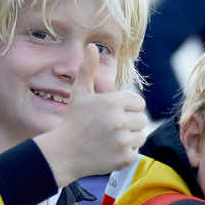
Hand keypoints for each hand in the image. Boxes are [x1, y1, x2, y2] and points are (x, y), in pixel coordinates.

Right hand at [35, 44, 147, 187]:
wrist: (63, 153)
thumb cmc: (73, 121)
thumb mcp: (79, 93)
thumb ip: (88, 69)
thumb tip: (91, 46)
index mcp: (112, 102)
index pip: (138, 102)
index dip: (127, 107)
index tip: (113, 113)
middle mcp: (119, 121)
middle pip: (142, 119)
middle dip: (129, 123)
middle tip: (110, 127)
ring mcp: (122, 141)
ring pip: (141, 136)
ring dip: (129, 138)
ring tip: (110, 138)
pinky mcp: (124, 158)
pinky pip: (135, 152)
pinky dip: (125, 153)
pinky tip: (109, 150)